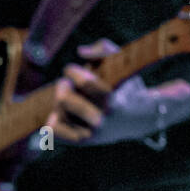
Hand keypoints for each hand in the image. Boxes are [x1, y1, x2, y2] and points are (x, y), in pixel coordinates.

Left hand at [45, 39, 189, 146]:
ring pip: (57, 113)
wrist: (137, 119)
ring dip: (59, 103)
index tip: (72, 70)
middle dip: (63, 86)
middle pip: (63, 98)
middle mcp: (100, 121)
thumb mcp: (123, 63)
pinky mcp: (80, 142)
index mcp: (113, 101)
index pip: (84, 82)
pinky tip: (62, 113)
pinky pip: (52, 131)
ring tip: (71, 100)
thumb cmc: (126, 85)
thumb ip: (104, 48)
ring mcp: (90, 134)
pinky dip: (53, 120)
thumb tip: (81, 52)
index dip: (72, 71)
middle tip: (68, 85)